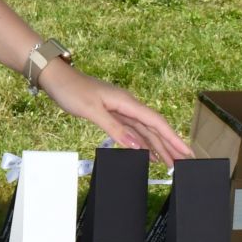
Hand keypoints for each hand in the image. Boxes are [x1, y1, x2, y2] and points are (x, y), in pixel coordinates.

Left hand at [39, 61, 191, 165]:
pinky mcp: (112, 114)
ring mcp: (120, 110)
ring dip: (158, 146)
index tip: (185, 151)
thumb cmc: (71, 90)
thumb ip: (114, 128)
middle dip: (170, 145)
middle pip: (154, 128)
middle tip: (184, 162)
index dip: (172, 138)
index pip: (156, 122)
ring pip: (145, 131)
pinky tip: (149, 153)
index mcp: (126, 102)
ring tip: (170, 163)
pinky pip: (133, 131)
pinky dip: (142, 143)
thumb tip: (136, 146)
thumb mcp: (91, 110)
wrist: (56, 78)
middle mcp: (127, 106)